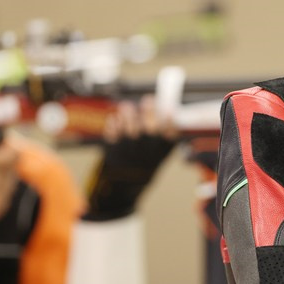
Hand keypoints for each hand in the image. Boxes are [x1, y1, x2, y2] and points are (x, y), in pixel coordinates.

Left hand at [83, 96, 177, 220]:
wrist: (124, 184)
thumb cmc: (145, 163)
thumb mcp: (159, 154)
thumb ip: (163, 136)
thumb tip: (166, 110)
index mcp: (160, 153)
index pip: (169, 137)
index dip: (169, 123)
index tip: (168, 109)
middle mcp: (146, 152)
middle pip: (150, 130)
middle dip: (149, 112)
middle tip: (148, 99)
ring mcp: (129, 151)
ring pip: (130, 128)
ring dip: (128, 114)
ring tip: (126, 107)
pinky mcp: (113, 150)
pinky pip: (113, 132)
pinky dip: (113, 124)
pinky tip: (116, 119)